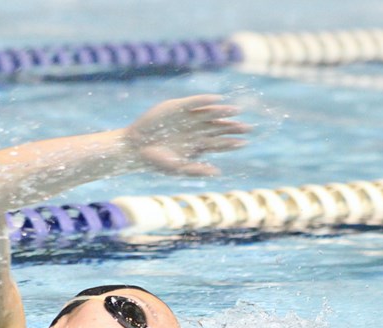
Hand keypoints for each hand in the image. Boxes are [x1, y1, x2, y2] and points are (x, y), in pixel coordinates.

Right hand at [123, 94, 250, 175]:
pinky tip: (218, 100)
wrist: (135, 147)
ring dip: (222, 112)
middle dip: (232, 127)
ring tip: (236, 111)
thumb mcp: (177, 169)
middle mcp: (196, 130)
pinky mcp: (178, 107)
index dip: (231, 143)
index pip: (219, 143)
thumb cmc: (156, 161)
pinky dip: (206, 101)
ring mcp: (188, 118)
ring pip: (210, 114)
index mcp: (197, 146)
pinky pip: (195, 102)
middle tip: (247, 127)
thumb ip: (196, 170)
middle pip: (219, 127)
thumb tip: (217, 172)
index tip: (244, 143)